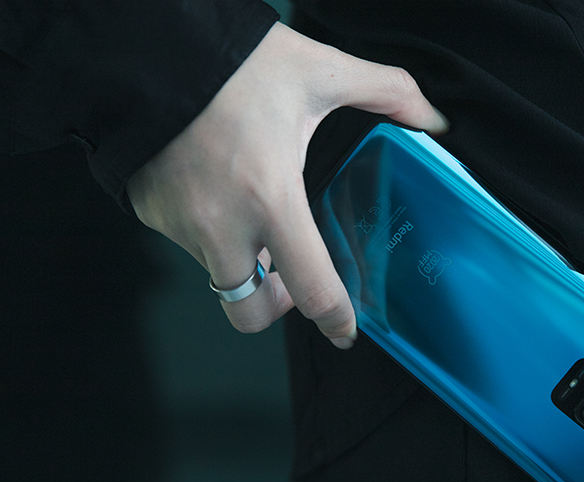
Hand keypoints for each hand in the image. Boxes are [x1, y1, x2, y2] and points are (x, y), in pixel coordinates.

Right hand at [126, 22, 447, 347]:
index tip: (344, 329)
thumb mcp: (320, 72)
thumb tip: (430, 117)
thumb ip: (386, 93)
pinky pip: (187, 239)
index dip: (334, 319)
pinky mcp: (151, 213)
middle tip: (290, 274)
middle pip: (248, 311)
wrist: (152, 49)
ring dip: (242, 256)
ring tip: (252, 205)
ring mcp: (179, 224)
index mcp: (269, 197)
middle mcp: (219, 225)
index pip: (310, 288)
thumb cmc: (232, 63)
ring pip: (217, 272)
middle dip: (275, 306)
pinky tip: (217, 186)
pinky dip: (208, 227)